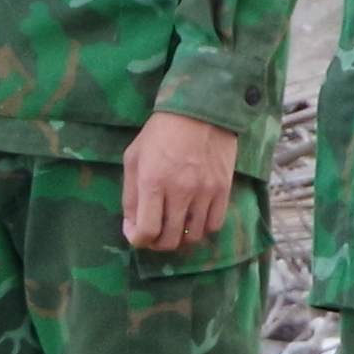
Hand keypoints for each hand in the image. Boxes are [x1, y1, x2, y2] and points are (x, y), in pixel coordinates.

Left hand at [120, 110, 240, 254]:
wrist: (200, 111)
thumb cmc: (160, 133)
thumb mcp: (133, 158)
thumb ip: (130, 195)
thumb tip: (132, 225)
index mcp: (152, 183)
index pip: (146, 231)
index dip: (138, 240)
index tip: (137, 232)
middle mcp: (179, 192)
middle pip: (169, 239)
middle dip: (158, 242)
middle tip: (156, 232)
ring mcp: (204, 192)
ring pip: (192, 236)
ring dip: (181, 237)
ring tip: (176, 227)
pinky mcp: (223, 189)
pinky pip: (214, 225)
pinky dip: (202, 228)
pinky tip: (196, 219)